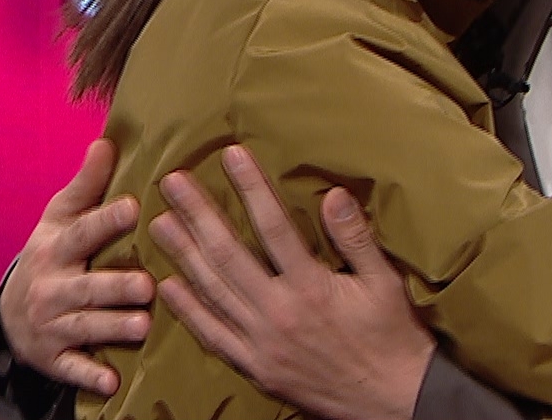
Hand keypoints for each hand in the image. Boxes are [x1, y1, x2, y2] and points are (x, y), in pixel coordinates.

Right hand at [0, 138, 155, 394]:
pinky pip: (73, 368)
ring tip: (144, 325)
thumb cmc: (54, 252)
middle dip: (114, 286)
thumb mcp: (61, 217)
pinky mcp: (54, 357)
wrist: (13, 311)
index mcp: (57, 247)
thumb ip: (87, 184)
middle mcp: (51, 287)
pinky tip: (112, 382)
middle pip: (86, 286)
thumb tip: (106, 140)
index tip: (134, 206)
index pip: (82, 232)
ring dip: (112, 328)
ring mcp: (51, 325)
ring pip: (85, 326)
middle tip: (146, 284)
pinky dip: (90, 376)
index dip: (106, 220)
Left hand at [150, 146, 436, 419]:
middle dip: (198, 216)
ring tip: (160, 224)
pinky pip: (213, 335)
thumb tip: (334, 194)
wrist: (392, 400)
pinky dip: (188, 311)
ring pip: (213, 292)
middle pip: (228, 255)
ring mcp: (261, 343)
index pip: (273, 226)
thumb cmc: (392, 336)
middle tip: (172, 184)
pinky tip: (169, 286)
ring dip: (183, 256)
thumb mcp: (384, 282)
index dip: (250, 187)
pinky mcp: (255, 367)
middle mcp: (278, 312)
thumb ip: (356, 237)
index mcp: (311, 286)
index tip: (231, 156)